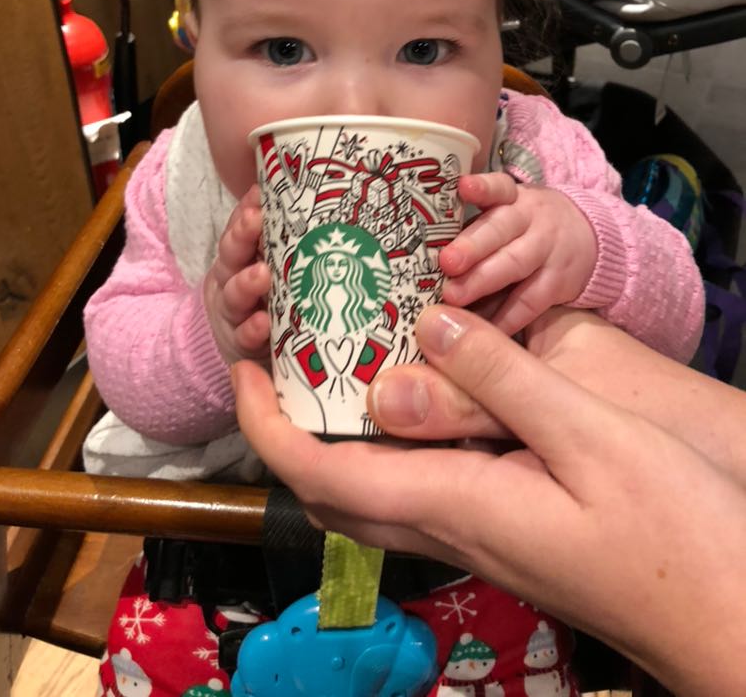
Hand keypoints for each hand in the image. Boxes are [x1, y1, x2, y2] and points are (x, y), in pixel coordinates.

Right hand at [202, 185, 270, 365]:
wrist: (226, 343)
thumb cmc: (258, 294)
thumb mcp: (261, 262)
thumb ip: (273, 234)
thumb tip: (294, 194)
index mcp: (238, 256)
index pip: (240, 227)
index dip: (246, 210)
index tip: (258, 194)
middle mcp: (231, 279)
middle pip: (232, 253)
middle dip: (243, 236)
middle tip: (256, 221)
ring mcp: (233, 311)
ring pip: (235, 293)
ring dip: (247, 282)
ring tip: (261, 274)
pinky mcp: (240, 343)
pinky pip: (244, 336)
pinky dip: (252, 329)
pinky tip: (263, 323)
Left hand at [234, 307, 745, 696]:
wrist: (730, 615)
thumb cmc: (676, 531)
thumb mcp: (592, 436)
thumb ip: (501, 384)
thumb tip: (425, 327)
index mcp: (458, 503)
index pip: (321, 476)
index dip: (267, 425)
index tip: (245, 367)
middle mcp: (454, 524)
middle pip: (334, 486)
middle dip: (291, 424)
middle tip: (288, 354)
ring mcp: (481, 531)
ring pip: (376, 484)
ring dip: (340, 430)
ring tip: (343, 360)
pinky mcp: (508, 525)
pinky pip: (425, 479)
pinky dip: (399, 434)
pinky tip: (429, 392)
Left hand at [440, 173, 596, 333]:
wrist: (587, 237)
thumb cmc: (521, 229)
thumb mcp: (503, 216)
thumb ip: (470, 231)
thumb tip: (419, 259)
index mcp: (511, 199)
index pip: (498, 187)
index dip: (482, 187)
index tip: (463, 187)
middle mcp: (530, 219)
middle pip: (501, 229)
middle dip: (472, 246)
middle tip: (446, 262)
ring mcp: (547, 250)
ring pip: (515, 264)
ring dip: (482, 280)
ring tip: (453, 296)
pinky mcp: (558, 282)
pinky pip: (529, 301)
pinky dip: (505, 316)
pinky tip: (481, 328)